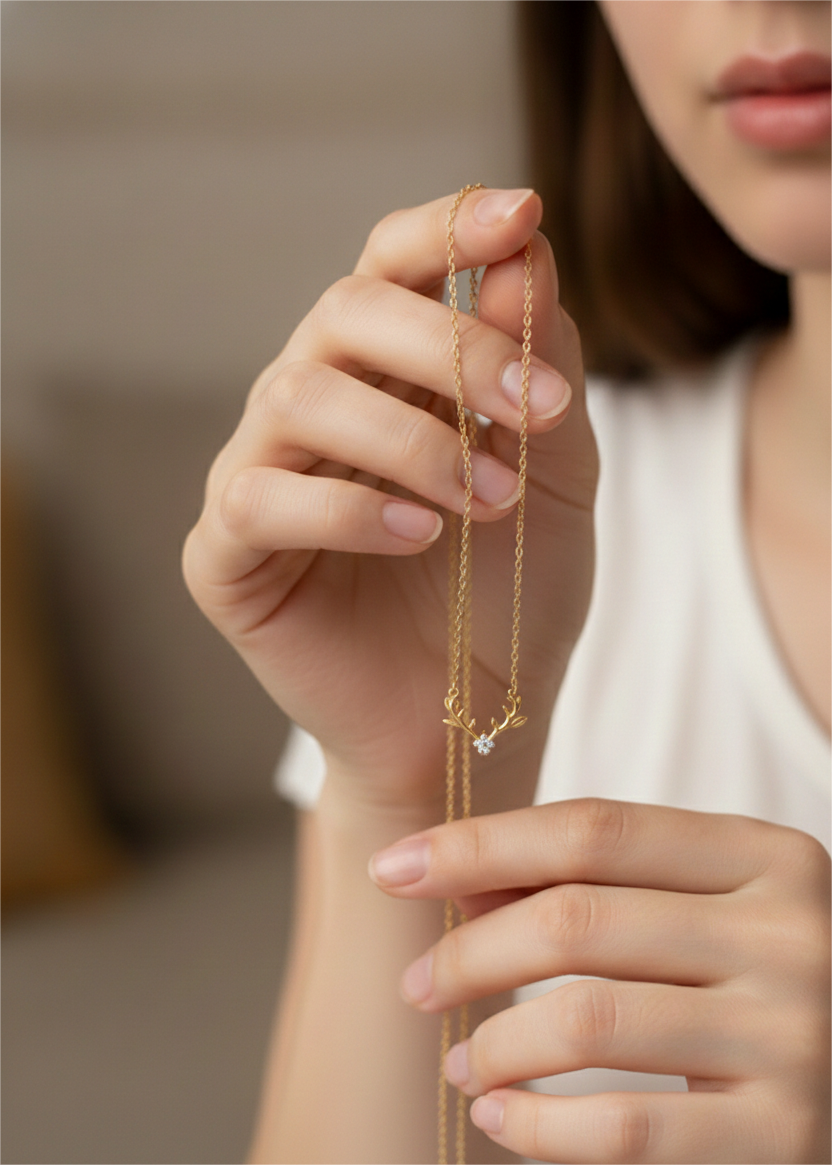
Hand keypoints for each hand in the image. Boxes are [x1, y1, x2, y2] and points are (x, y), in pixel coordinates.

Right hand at [183, 189, 596, 809]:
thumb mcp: (555, 472)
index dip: (448, 229)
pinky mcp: (226, 554)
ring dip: (413, 440)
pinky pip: (260, 498)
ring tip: (489, 502)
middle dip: (451, 348)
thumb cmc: (510, 592)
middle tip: (538, 414)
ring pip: (300, 394)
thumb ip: (542, 366)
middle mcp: (313, 404)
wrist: (472, 717)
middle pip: (345, 311)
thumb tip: (526, 249)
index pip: (393, 265)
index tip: (524, 214)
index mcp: (387, 374)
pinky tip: (418, 537)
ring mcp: (260, 473)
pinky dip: (347, 507)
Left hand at [370, 798, 831, 1162]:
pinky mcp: (787, 1136)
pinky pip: (626, 1131)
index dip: (480, 845)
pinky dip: (540, 1129)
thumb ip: (606, 881)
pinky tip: (503, 1118)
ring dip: (495, 1045)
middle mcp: (788, 933)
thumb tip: (462, 882)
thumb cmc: (772, 974)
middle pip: (578, 920)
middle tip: (419, 985)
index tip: (395, 868)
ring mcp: (794, 1036)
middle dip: (471, 953)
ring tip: (461, 1062)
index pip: (594, 829)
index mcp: (768, 854)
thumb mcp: (713, 903)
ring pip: (588, 1023)